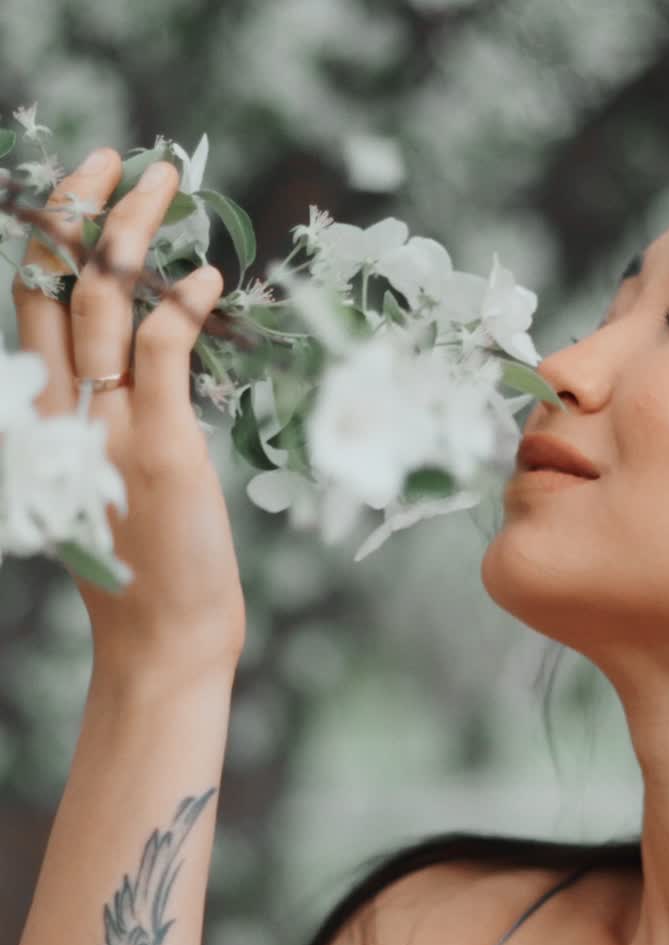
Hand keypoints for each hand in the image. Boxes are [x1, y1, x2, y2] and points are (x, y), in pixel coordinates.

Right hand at [12, 147, 245, 679]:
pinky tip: (208, 276)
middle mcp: (64, 411)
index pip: (33, 303)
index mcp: (45, 414)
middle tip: (122, 157)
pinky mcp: (159, 446)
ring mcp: (109, 426)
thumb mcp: (101, 478)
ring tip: (167, 185)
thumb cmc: (140, 561)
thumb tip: (132, 357)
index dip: (54, 235)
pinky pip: (160, 353)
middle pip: (57, 284)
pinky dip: (181, 307)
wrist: (160, 636)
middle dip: (83, 207)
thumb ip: (102, 416)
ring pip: (104, 301)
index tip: (86, 183)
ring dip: (134, 231)